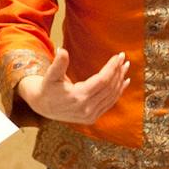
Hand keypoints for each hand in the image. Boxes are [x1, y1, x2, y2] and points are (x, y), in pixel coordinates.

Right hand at [16, 49, 130, 123]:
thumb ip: (58, 64)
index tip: (118, 56)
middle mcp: (87, 108)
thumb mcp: (50, 75)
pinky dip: (118, 92)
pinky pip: (109, 103)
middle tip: (123, 58)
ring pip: (111, 96)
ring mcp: (90, 115)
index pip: (102, 80)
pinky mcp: (92, 118)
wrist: (43, 107)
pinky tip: (124, 82)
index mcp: (78, 97)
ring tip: (125, 67)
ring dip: (120, 81)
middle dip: (118, 72)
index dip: (112, 67)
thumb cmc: (48, 88)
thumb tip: (61, 50)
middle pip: (109, 88)